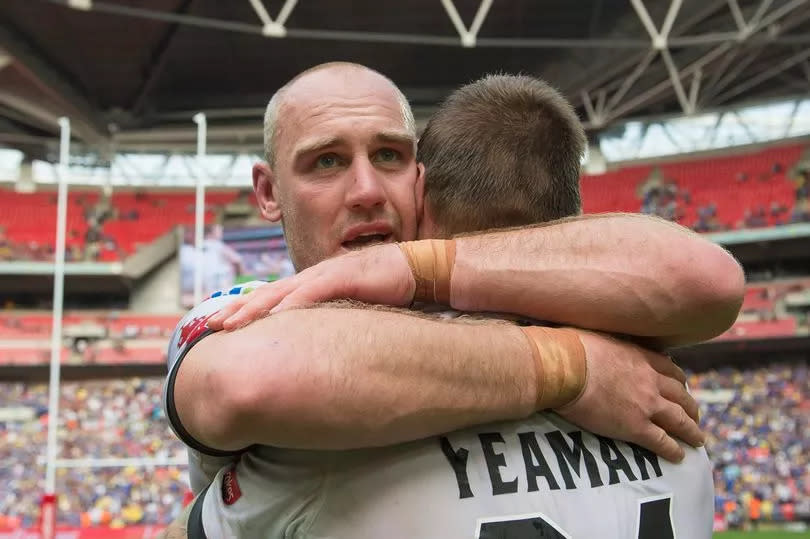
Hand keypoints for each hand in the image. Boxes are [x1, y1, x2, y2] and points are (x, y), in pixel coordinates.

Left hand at [207, 243, 415, 330]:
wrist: (416, 269)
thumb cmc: (386, 290)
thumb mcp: (351, 310)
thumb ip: (332, 322)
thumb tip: (318, 348)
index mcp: (314, 284)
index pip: (273, 298)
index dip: (247, 309)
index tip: (223, 325)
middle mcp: (314, 277)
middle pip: (267, 293)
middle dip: (238, 308)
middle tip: (211, 326)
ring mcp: (327, 275)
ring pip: (282, 292)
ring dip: (254, 308)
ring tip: (231, 323)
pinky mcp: (344, 277)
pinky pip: (311, 292)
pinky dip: (291, 304)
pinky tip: (274, 317)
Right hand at [555, 330, 703, 462]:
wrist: (565, 369)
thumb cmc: (572, 348)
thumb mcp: (597, 336)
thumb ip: (608, 343)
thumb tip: (596, 343)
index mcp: (641, 357)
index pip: (669, 369)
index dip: (679, 381)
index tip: (682, 387)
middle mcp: (650, 381)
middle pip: (681, 396)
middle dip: (690, 408)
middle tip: (693, 416)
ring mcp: (646, 405)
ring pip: (679, 420)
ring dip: (691, 430)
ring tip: (696, 439)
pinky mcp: (636, 427)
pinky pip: (662, 442)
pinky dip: (673, 450)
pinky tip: (678, 456)